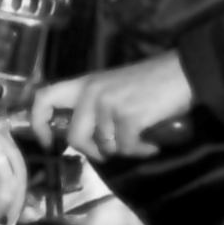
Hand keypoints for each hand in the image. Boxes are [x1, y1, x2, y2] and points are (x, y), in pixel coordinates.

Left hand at [30, 53, 193, 161]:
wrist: (184, 72)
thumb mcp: (113, 87)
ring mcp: (109, 105)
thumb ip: (94, 105)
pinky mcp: (129, 117)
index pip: (44, 98)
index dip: (39, 123)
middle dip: (92, 152)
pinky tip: (151, 144)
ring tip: (141, 140)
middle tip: (109, 152)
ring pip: (104, 146)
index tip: (48, 142)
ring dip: (124, 150)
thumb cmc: (151, 80)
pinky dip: (141, 151)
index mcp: (84, 83)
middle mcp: (91, 93)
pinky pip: (127, 148)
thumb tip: (83, 135)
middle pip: (75, 136)